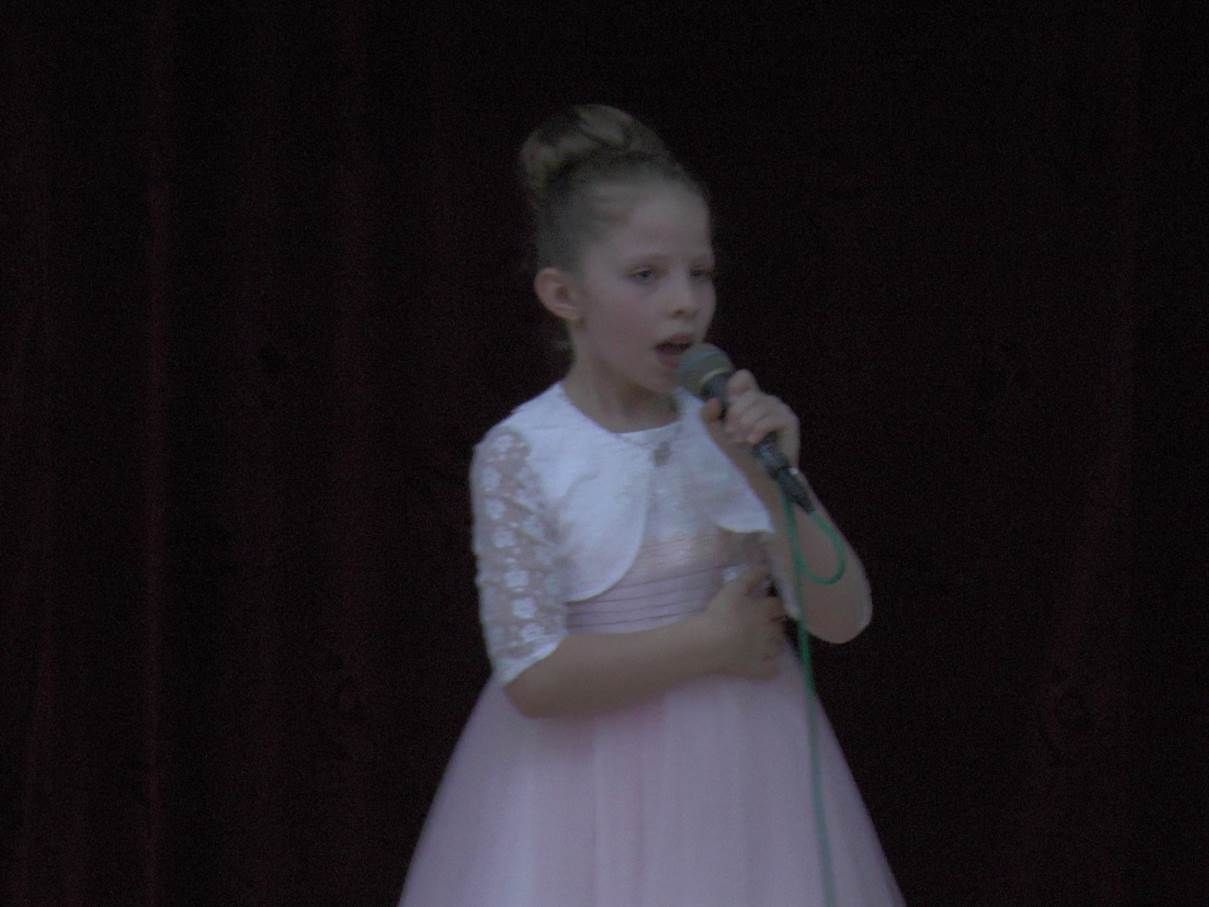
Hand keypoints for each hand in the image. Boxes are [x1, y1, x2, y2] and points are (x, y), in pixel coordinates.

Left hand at [699, 369, 799, 467]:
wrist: (761, 475)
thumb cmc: (742, 453)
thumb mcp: (718, 434)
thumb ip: (709, 416)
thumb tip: (714, 400)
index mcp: (751, 399)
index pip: (744, 377)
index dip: (733, 388)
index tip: (728, 409)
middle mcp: (767, 400)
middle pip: (748, 394)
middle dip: (736, 416)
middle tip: (733, 436)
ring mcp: (780, 409)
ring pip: (759, 406)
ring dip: (746, 426)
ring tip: (743, 441)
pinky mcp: (789, 421)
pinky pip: (771, 418)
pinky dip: (758, 430)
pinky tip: (753, 442)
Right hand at [701, 564, 786, 678]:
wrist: (709, 642)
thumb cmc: (720, 612)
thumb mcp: (733, 588)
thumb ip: (751, 576)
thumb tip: (766, 567)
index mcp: (764, 611)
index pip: (778, 606)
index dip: (774, 605)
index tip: (768, 606)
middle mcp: (769, 631)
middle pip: (779, 627)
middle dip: (774, 625)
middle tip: (761, 624)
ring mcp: (765, 652)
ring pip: (777, 647)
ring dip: (773, 644)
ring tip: (761, 642)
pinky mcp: (758, 669)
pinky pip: (772, 669)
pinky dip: (770, 666)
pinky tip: (764, 663)